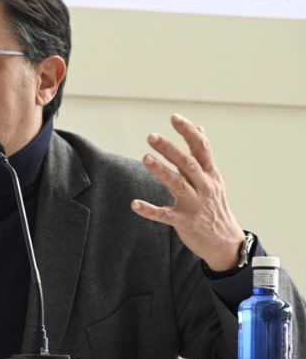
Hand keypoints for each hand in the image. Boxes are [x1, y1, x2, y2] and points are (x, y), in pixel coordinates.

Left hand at [132, 113, 245, 271]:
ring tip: (145, 158)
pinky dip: (149, 210)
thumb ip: (202, 155)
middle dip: (170, 149)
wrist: (225, 241)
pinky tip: (134, 204)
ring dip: (161, 171)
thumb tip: (200, 128)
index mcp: (211, 174)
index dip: (188, 132)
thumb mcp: (214, 178)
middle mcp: (205, 187)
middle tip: (151, 136)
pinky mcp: (185, 222)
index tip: (173, 117)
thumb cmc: (214, 205)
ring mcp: (195, 205)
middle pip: (188, 164)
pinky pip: (165, 215)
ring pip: (178, 185)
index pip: (201, 148)